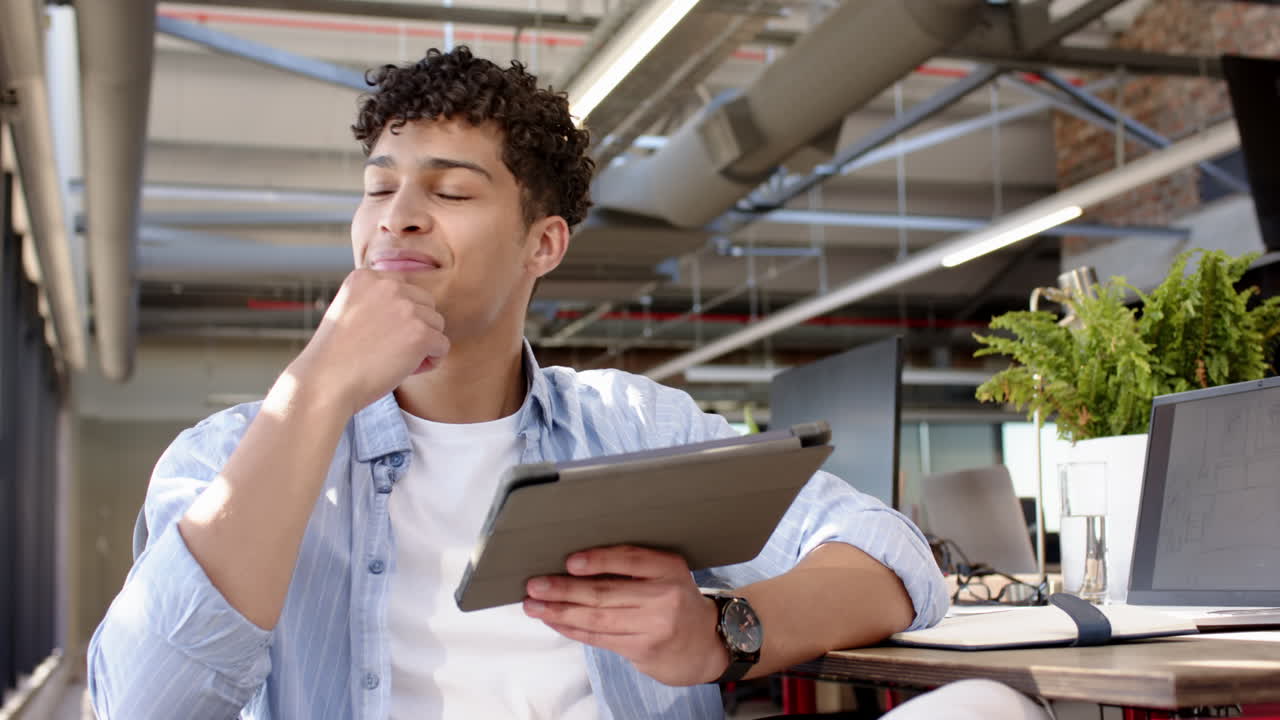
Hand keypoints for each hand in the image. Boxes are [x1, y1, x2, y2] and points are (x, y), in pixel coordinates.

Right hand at [289, 269, 448, 414]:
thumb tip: (412, 307)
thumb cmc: (335, 357)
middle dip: (415, 328)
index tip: (376, 336)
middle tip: (389, 351)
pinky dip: (430, 361)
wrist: (325, 383)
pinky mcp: (420, 332)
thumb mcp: (349, 311)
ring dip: (423, 345)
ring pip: (436, 325)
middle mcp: (388, 285)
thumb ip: (377, 301)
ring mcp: (406, 307)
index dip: (398, 317)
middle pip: (425, 304)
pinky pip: (442, 346)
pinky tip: (405, 369)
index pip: (405, 290)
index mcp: (366, 276)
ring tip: (395, 360)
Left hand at [523, 546, 729, 686]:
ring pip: (597, 619)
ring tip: (534, 606)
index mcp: (668, 568)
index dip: (597, 561)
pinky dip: (572, 629)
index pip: (629, 559)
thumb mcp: (665, 573)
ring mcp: (653, 627)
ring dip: (560, 612)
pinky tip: (554, 620)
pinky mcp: (642, 650)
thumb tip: (574, 563)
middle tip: (535, 586)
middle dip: (564, 590)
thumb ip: (631, 567)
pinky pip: (599, 638)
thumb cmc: (675, 600)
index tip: (569, 562)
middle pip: (605, 593)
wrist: (705, 643)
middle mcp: (664, 596)